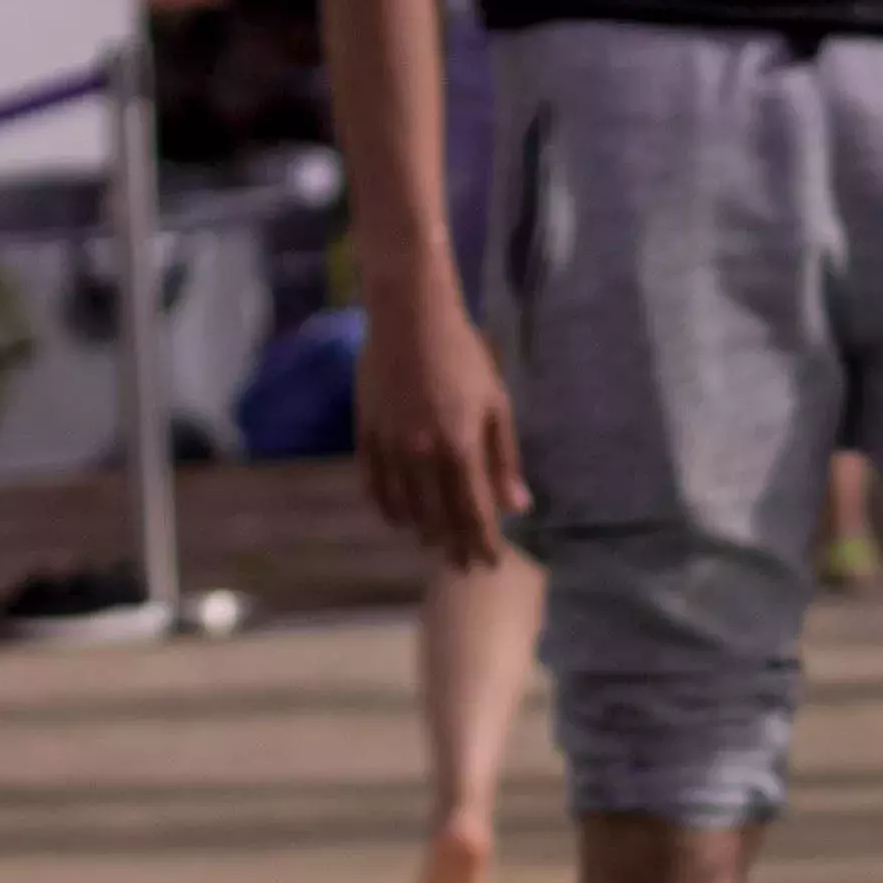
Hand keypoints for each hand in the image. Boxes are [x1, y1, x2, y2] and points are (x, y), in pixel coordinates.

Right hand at [357, 293, 523, 573]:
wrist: (410, 317)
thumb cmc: (463, 357)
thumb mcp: (496, 406)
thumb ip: (503, 460)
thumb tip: (517, 507)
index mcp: (461, 447)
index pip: (473, 512)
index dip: (481, 543)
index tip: (489, 564)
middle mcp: (423, 453)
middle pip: (438, 517)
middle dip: (452, 545)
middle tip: (462, 565)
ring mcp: (391, 444)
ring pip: (404, 505)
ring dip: (420, 530)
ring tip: (432, 544)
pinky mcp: (366, 432)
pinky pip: (373, 483)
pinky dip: (386, 506)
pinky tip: (396, 518)